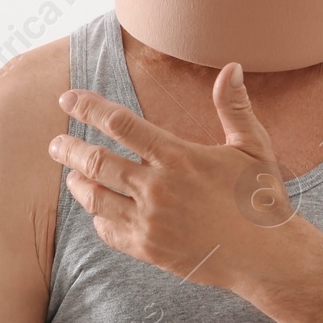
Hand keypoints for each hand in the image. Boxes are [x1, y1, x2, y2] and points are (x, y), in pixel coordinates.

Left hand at [50, 63, 300, 291]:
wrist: (267, 256)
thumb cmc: (261, 197)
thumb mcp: (253, 146)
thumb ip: (234, 106)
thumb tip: (231, 67)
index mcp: (178, 157)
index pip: (120, 124)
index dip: (89, 107)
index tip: (68, 98)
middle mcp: (157, 188)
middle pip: (95, 161)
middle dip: (68, 148)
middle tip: (55, 143)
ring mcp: (150, 221)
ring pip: (95, 197)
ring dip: (77, 183)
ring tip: (72, 175)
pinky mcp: (149, 249)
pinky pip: (108, 230)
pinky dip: (98, 216)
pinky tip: (99, 209)